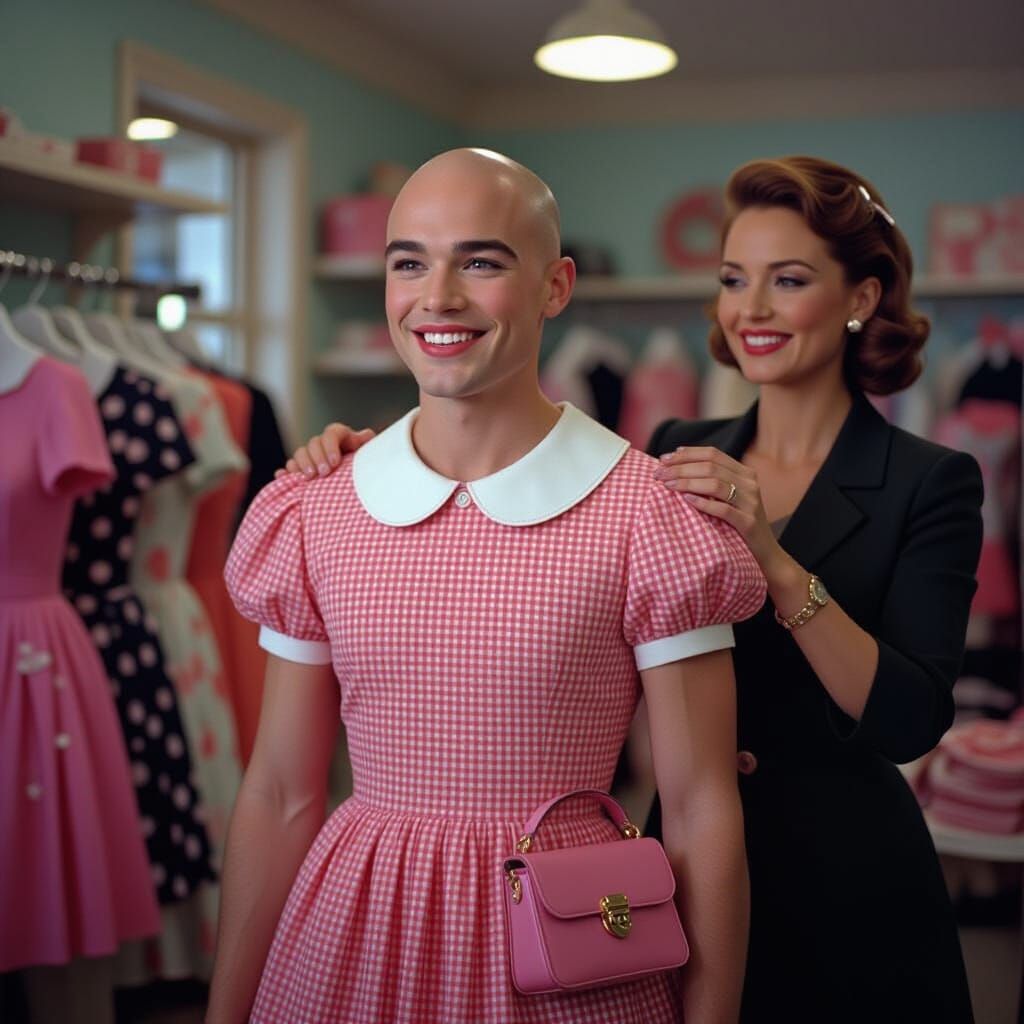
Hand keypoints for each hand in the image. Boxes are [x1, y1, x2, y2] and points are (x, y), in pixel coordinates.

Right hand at [275, 423, 375, 478]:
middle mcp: (325, 444)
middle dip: (317, 457)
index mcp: (342, 437)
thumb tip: (368, 435)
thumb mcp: (370, 454)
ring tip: (310, 478)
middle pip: (314, 443)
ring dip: (302, 464)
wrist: (361, 482)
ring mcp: (313, 456)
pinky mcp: (303, 470)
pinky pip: (290, 468)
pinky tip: (283, 477)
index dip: (330, 446)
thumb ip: (368, 444)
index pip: (332, 433)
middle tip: (324, 473)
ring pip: (300, 453)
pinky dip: (286, 473)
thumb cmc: (368, 466)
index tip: (335, 462)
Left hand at [654, 445, 779, 571]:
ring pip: (715, 484)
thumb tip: (675, 466)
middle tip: (658, 474)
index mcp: (745, 473)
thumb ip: (711, 481)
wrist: (765, 553)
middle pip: (710, 467)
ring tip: (667, 485)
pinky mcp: (748, 522)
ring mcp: (751, 502)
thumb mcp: (729, 497)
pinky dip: (703, 502)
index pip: (713, 454)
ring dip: (686, 482)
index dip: (687, 454)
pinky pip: (723, 509)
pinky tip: (686, 500)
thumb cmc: (738, 524)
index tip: (663, 459)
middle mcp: (750, 483)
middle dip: (680, 468)